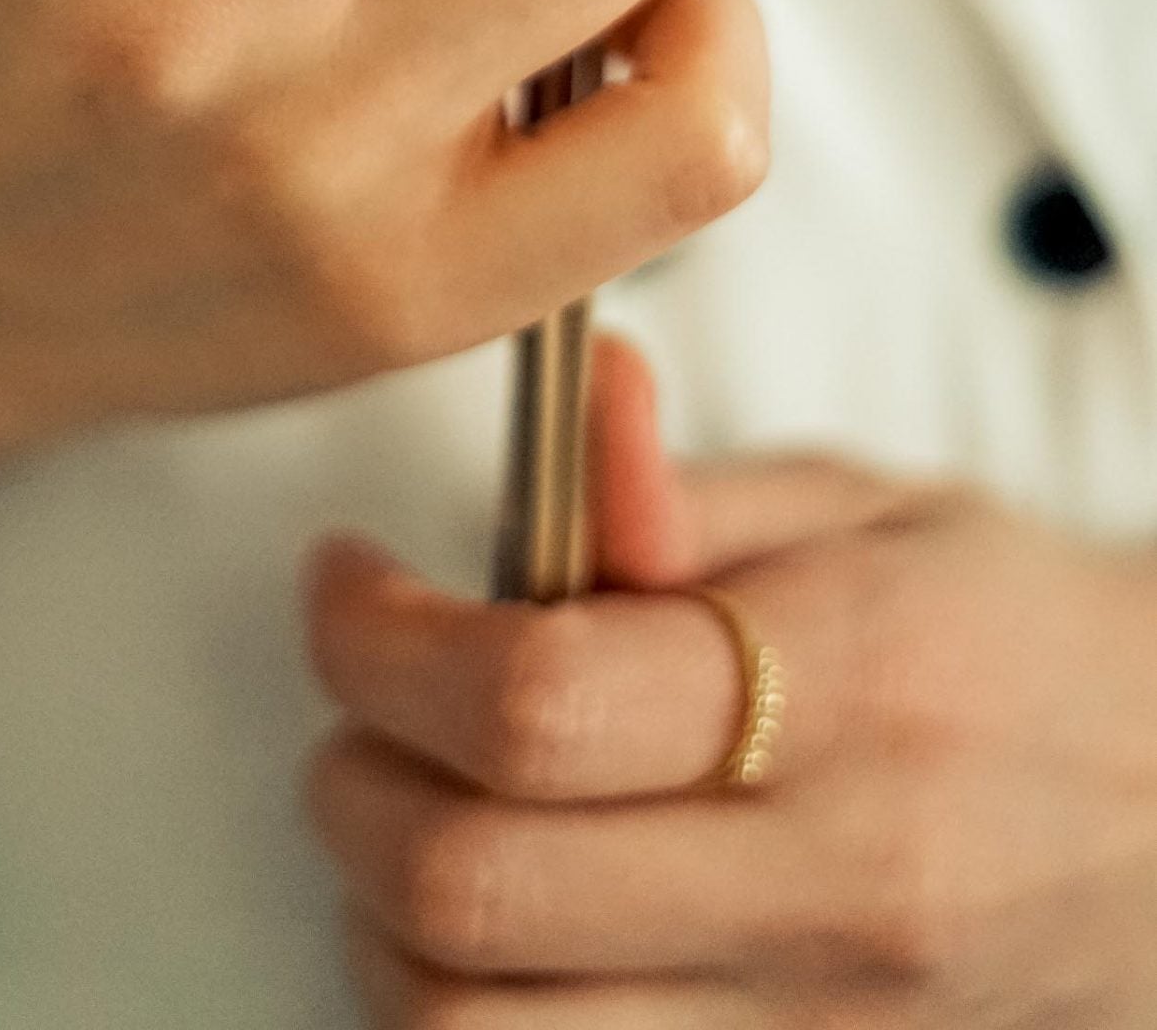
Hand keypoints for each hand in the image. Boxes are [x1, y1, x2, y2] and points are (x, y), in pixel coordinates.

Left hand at [308, 338, 1156, 1024]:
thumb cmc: (1021, 651)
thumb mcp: (877, 513)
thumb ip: (691, 489)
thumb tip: (578, 402)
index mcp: (846, 695)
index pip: (535, 701)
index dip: (379, 635)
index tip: (349, 584)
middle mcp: (825, 891)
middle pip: (470, 890)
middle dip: (350, 775)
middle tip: (362, 695)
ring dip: (381, 920)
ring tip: (416, 809)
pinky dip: (468, 1013)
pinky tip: (493, 922)